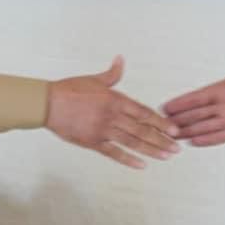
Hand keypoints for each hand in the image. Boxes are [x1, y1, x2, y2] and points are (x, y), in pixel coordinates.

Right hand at [45, 56, 179, 168]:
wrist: (47, 103)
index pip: (144, 112)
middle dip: (162, 140)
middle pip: (142, 130)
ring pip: (132, 142)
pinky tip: (142, 165)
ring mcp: (103, 131)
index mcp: (114, 100)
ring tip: (166, 156)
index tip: (175, 130)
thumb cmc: (69, 89)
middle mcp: (112, 116)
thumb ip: (112, 74)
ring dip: (151, 150)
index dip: (161, 122)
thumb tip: (121, 59)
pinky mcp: (92, 142)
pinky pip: (113, 153)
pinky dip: (128, 159)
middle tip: (177, 148)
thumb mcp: (93, 79)